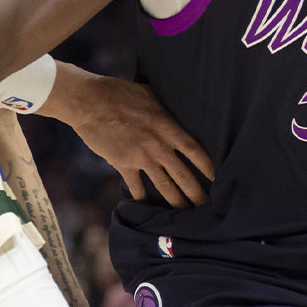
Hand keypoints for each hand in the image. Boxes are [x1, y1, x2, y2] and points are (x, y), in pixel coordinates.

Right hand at [46, 64, 213, 207]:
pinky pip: (136, 186)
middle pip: (182, 174)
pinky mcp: (122, 163)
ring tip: (185, 214)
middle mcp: (157, 145)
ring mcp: (140, 156)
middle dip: (196, 192)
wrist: (89, 102)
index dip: (207, 166)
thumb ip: (166, 108)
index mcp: (166, 126)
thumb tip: (179, 110)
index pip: (194, 150)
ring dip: (175, 201)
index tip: (217, 178)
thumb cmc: (120, 93)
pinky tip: (147, 207)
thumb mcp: (150, 94)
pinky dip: (141, 198)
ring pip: (163, 185)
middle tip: (207, 206)